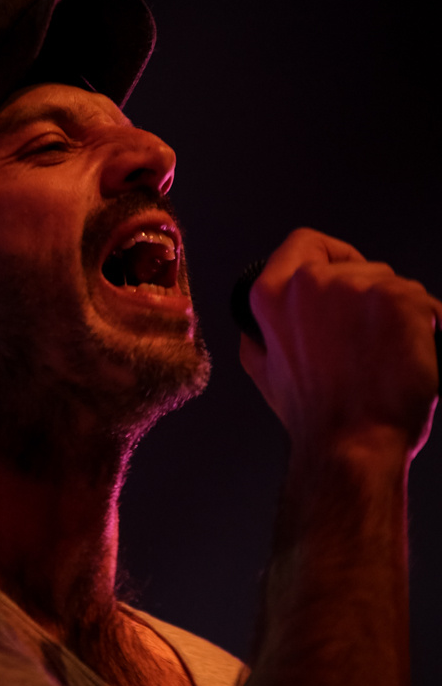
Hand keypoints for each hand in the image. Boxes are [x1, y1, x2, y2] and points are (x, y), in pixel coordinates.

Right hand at [239, 228, 439, 460]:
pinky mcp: (399, 300)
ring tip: (388, 354)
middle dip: (369, 297)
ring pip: (394, 284)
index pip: (303, 242)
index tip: (344, 274)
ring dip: (400, 313)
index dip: (330, 256)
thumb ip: (260, 333)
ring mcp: (357, 288)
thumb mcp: (263, 370)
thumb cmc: (314, 415)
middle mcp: (311, 283)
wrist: (351, 442)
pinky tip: (412, 354)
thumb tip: (263, 324)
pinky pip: (426, 302)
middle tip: (368, 339)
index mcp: (271, 295)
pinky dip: (428, 325)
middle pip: (357, 267)